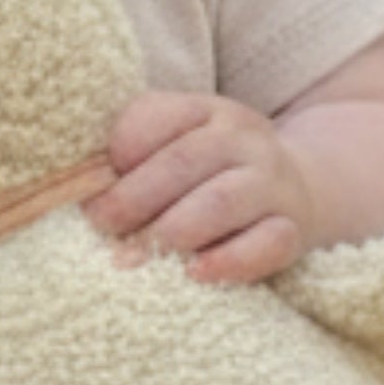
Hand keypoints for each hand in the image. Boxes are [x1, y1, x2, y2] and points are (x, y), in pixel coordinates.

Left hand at [90, 90, 316, 284]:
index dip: (121, 150)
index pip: (160, 118)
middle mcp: (244, 140)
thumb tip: (80, 186)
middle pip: (185, 162)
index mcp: (207, 111)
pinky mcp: (293, 229)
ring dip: (171, 230)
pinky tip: (194, 273)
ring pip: (222, 201)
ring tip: (134, 257)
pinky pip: (267, 243)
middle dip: (134, 197)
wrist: (303, 187)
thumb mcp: (179, 142)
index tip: (91, 187)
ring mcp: (274, 184)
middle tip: (101, 226)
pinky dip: (229, 261)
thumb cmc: (212, 171)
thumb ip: (134, 153)